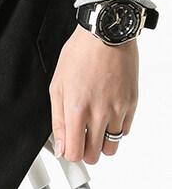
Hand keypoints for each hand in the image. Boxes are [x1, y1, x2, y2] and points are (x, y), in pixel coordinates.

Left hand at [50, 25, 138, 163]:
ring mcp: (119, 109)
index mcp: (78, 110)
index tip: (69, 147)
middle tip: (82, 139)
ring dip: (102, 142)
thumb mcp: (57, 88)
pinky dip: (115, 129)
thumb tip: (60, 148)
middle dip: (86, 151)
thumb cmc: (80, 55)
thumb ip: (58, 122)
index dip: (70, 154)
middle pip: (94, 155)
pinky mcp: (132, 103)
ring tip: (95, 128)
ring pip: (112, 146)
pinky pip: (124, 131)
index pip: (75, 154)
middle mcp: (100, 113)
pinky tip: (107, 116)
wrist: (106, 34)